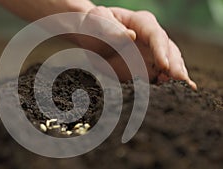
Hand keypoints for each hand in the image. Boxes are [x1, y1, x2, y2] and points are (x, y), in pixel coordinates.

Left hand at [76, 6, 196, 88]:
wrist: (92, 37)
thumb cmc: (95, 25)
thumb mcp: (97, 19)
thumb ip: (111, 28)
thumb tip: (130, 36)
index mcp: (141, 23)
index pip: (156, 35)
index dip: (161, 50)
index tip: (164, 66)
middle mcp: (152, 38)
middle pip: (169, 50)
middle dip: (175, 66)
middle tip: (180, 81)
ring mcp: (153, 53)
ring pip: (171, 63)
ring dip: (176, 76)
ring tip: (184, 89)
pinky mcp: (149, 68)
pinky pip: (161, 76)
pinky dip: (170, 84)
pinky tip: (179, 93)